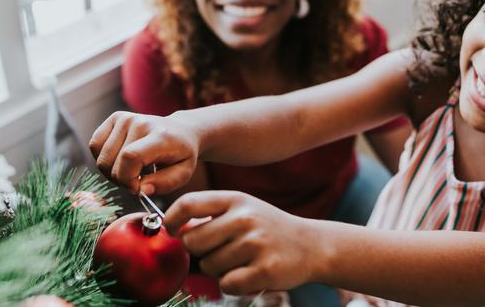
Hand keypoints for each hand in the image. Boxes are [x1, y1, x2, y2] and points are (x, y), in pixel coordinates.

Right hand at [88, 111, 198, 194]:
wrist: (182, 131)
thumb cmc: (181, 155)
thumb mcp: (183, 174)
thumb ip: (164, 184)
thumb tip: (141, 189)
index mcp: (160, 136)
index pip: (130, 156)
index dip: (127, 179)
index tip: (137, 188)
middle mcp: (140, 123)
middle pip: (112, 161)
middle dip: (120, 180)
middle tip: (135, 181)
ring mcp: (125, 118)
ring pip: (101, 156)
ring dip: (111, 172)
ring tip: (128, 172)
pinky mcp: (115, 118)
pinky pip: (95, 145)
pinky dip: (102, 158)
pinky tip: (118, 161)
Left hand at [164, 191, 325, 294]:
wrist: (312, 245)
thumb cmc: (269, 228)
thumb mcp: (243, 209)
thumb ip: (210, 215)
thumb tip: (175, 229)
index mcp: (236, 199)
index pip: (188, 204)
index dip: (172, 219)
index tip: (172, 230)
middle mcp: (245, 218)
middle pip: (192, 241)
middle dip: (199, 252)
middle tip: (219, 251)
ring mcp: (256, 244)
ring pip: (209, 266)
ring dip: (219, 270)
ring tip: (242, 261)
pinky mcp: (265, 270)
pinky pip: (227, 284)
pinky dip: (233, 284)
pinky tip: (249, 274)